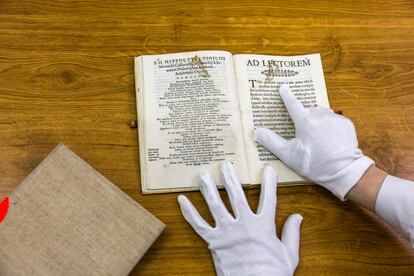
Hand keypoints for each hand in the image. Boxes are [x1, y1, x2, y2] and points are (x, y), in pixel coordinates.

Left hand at [178, 162, 302, 275]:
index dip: (269, 182)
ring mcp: (227, 232)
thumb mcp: (289, 255)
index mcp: (264, 226)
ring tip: (203, 175)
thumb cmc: (273, 274)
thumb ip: (292, 233)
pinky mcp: (214, 242)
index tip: (268, 169)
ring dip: (208, 188)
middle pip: (237, 195)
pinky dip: (189, 212)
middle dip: (231, 178)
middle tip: (225, 165)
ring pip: (215, 205)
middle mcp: (244, 224)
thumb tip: (298, 216)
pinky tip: (182, 200)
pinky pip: (198, 224)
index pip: (268, 198)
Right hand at [255, 84, 373, 199]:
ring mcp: (334, 118)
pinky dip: (329, 126)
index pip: (292, 103)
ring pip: (321, 114)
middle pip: (307, 111)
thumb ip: (271, 141)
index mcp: (304, 120)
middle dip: (304, 118)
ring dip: (317, 121)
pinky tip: (328, 139)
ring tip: (316, 138)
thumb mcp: (289, 155)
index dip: (286, 95)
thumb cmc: (314, 164)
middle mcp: (320, 114)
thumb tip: (257, 131)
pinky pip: (334, 120)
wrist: (344, 171)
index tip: (283, 87)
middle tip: (302, 134)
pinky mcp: (346, 123)